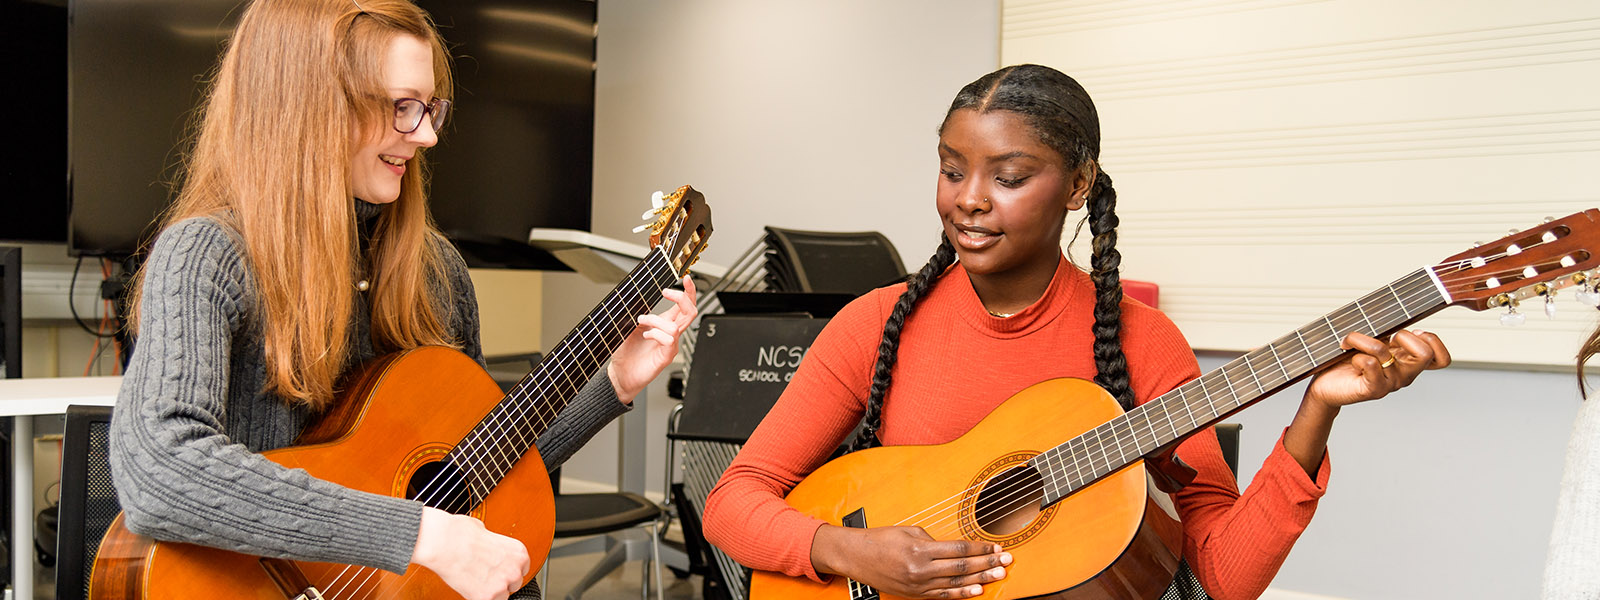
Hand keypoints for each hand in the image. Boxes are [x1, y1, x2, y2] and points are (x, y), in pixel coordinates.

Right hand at [411, 507, 529, 599]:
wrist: (445, 543)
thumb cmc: (461, 533)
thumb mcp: (487, 532)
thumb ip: (495, 544)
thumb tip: (490, 547)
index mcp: (519, 552)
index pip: (522, 569)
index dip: (508, 570)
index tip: (500, 570)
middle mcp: (515, 569)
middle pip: (515, 584)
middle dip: (501, 581)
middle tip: (485, 575)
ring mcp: (502, 584)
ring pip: (502, 595)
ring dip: (491, 590)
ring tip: (476, 579)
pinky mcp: (487, 597)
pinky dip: (479, 597)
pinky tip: (471, 585)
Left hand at [607, 276, 697, 403]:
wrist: (620, 375)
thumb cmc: (626, 353)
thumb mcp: (629, 325)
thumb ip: (638, 311)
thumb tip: (638, 296)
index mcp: (664, 324)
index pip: (684, 305)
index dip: (689, 291)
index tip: (687, 277)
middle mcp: (670, 334)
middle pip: (690, 312)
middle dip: (682, 298)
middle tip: (667, 292)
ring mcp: (670, 346)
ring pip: (675, 326)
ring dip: (656, 319)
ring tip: (641, 321)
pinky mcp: (666, 357)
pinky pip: (669, 340)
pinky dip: (656, 334)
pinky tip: (645, 336)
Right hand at [811, 525, 1010, 598]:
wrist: (856, 557)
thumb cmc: (880, 540)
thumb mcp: (909, 530)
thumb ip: (933, 539)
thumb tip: (953, 548)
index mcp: (920, 548)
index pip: (958, 549)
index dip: (980, 548)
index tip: (996, 546)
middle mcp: (921, 568)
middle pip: (962, 566)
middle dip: (987, 563)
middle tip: (1007, 561)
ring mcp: (918, 584)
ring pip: (956, 582)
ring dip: (981, 578)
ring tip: (999, 575)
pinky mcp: (915, 594)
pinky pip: (943, 595)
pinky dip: (962, 594)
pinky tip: (977, 591)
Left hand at [1306, 330, 1451, 410]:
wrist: (1326, 386)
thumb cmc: (1347, 361)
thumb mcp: (1373, 341)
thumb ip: (1388, 331)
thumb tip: (1394, 317)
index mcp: (1409, 362)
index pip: (1441, 358)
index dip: (1432, 340)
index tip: (1409, 331)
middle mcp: (1405, 374)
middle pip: (1425, 353)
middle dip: (1402, 335)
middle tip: (1384, 337)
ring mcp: (1390, 383)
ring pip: (1383, 350)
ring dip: (1361, 339)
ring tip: (1348, 342)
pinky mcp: (1373, 390)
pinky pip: (1370, 363)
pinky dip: (1356, 355)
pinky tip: (1351, 360)